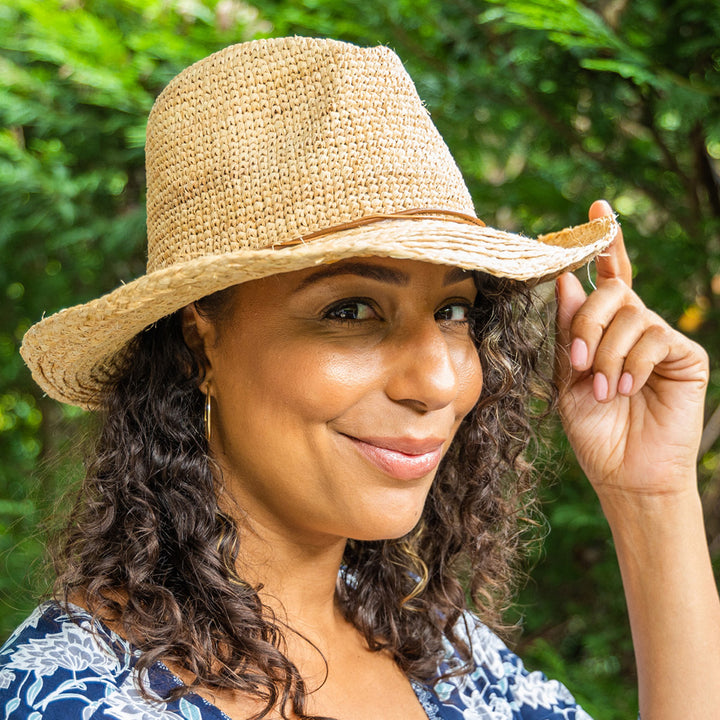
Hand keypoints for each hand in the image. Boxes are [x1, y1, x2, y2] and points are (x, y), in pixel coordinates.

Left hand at [554, 201, 708, 498]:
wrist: (623, 472)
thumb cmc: (593, 428)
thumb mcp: (568, 378)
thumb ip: (569, 332)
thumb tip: (565, 281)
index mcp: (605, 331)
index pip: (607, 280)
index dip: (604, 244)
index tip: (597, 208)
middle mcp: (635, 328)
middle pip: (613, 292)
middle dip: (588, 323)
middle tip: (580, 363)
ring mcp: (662, 340)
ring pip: (631, 315)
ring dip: (608, 352)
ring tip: (604, 389)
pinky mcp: (686, 356)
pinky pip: (655, 337)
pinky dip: (633, 362)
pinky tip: (628, 388)